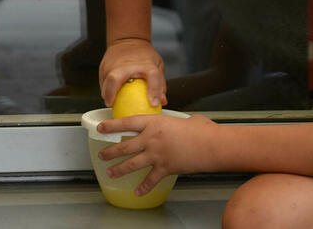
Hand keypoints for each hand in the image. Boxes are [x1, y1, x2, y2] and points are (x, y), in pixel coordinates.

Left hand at [97, 113, 219, 194]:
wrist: (211, 145)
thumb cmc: (202, 130)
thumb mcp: (183, 119)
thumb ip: (174, 123)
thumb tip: (179, 124)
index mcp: (154, 123)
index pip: (127, 123)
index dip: (112, 126)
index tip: (101, 128)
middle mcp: (151, 139)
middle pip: (124, 146)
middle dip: (110, 152)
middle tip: (102, 154)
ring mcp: (156, 154)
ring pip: (131, 164)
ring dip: (119, 169)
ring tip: (110, 173)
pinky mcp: (165, 168)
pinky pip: (150, 180)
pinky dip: (143, 187)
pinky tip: (138, 192)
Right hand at [99, 38, 165, 106]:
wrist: (129, 38)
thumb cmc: (144, 55)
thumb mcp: (156, 66)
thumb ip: (159, 84)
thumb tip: (161, 102)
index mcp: (146, 64)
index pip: (153, 77)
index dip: (154, 91)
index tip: (153, 104)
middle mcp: (127, 64)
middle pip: (114, 79)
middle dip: (111, 94)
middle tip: (113, 104)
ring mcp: (112, 63)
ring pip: (104, 81)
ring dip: (106, 93)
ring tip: (111, 101)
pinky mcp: (103, 65)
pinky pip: (102, 80)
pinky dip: (105, 88)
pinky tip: (109, 93)